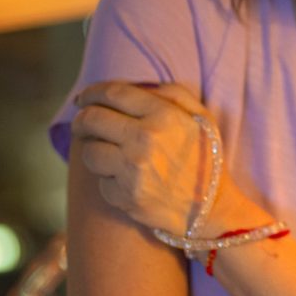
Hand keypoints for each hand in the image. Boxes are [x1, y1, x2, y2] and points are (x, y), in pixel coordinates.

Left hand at [72, 81, 216, 234]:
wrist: (213, 208)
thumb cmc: (206, 159)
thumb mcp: (201, 117)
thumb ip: (172, 94)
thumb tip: (136, 88)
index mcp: (163, 115)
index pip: (113, 94)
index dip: (91, 93)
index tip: (83, 98)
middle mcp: (145, 140)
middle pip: (91, 120)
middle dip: (81, 119)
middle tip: (81, 123)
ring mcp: (133, 171)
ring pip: (89, 152)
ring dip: (94, 151)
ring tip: (107, 154)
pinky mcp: (126, 197)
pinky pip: (101, 183)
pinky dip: (109, 181)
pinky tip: (126, 181)